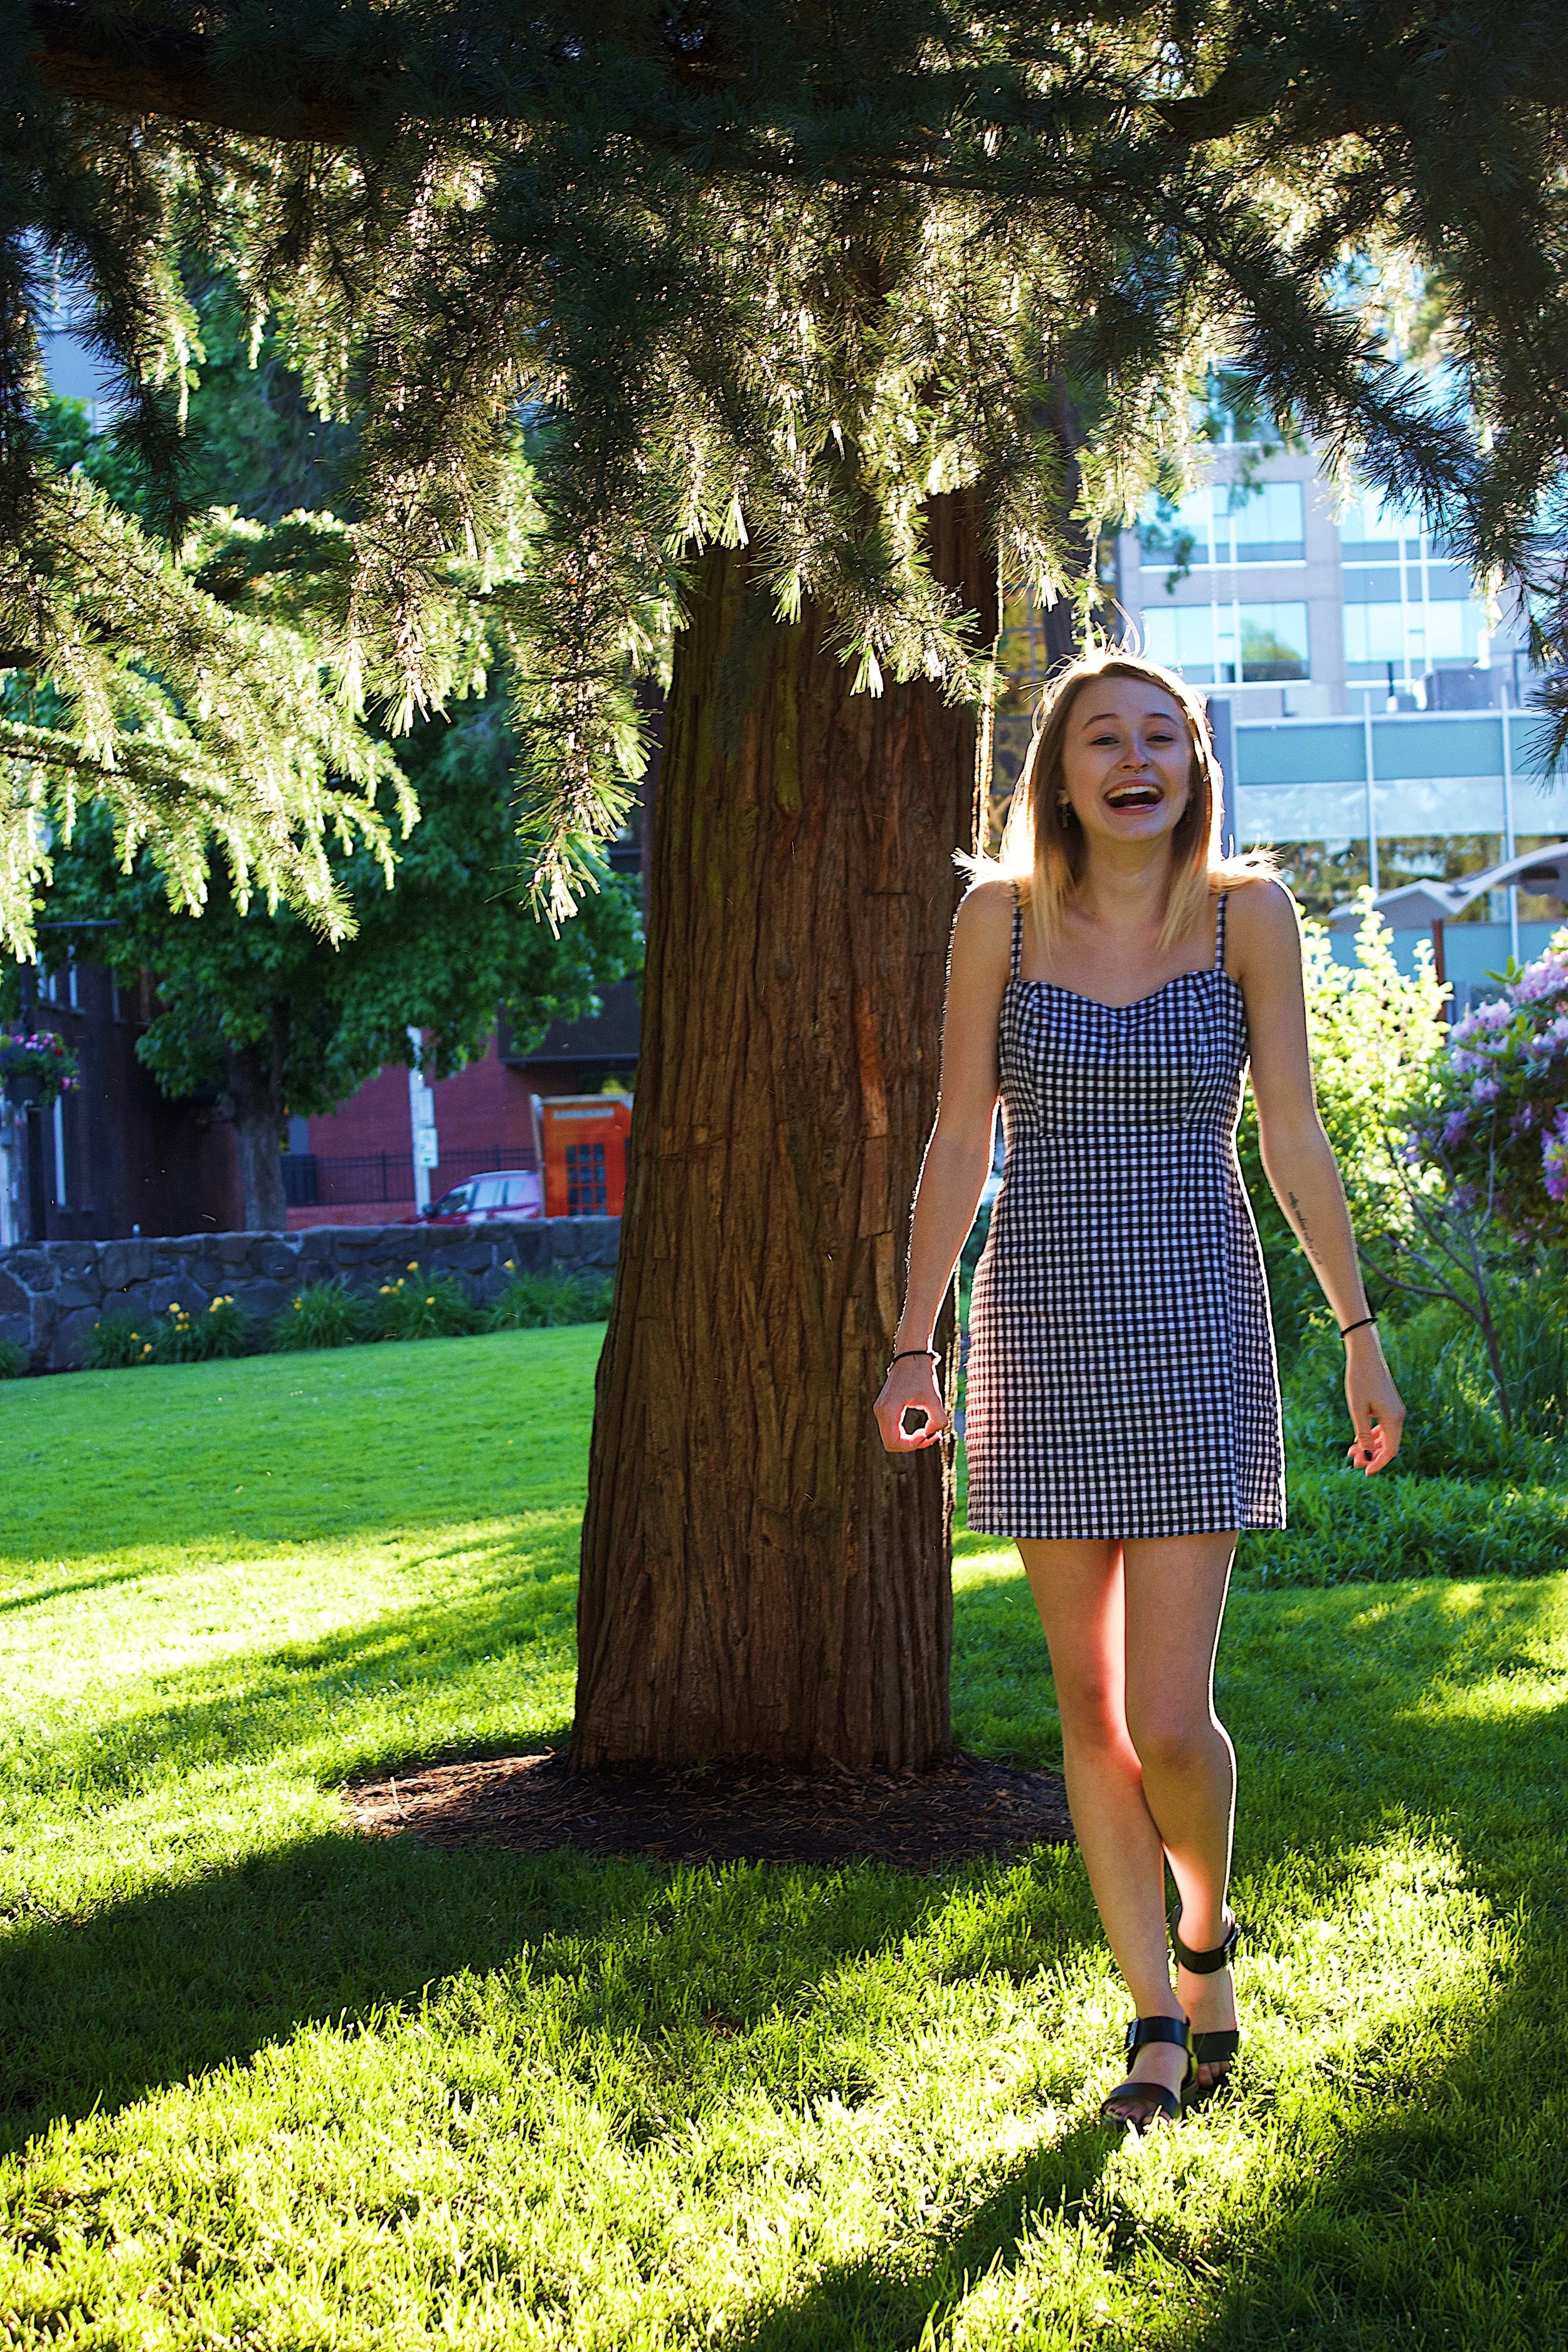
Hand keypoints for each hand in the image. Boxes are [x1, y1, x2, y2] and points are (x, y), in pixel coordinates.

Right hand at [873, 1355, 949, 1451]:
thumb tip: (931, 1433)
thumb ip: (938, 1420)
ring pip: (891, 1439)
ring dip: (910, 1441)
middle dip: (913, 1445)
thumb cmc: (922, 1374)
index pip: (894, 1443)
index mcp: (888, 1410)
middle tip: (933, 1436)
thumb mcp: (934, 1398)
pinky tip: (922, 1429)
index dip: (914, 1445)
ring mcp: (880, 1410)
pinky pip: (892, 1430)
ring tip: (930, 1433)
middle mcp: (880, 1411)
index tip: (930, 1434)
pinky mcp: (884, 1408)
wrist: (911, 1354)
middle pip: (891, 1444)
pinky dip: (906, 1435)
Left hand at [1344, 1329, 1404, 1473]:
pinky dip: (1372, 1435)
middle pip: (1389, 1445)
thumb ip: (1363, 1434)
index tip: (1364, 1472)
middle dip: (1372, 1456)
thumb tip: (1366, 1456)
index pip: (1391, 1451)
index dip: (1378, 1463)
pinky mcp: (1389, 1405)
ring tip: (1351, 1452)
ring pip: (1386, 1436)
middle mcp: (1398, 1416)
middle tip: (1352, 1462)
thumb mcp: (1357, 1410)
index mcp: (1394, 1419)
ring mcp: (1395, 1410)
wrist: (1365, 1354)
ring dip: (1371, 1446)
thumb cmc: (1359, 1380)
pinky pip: (1383, 1427)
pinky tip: (1358, 1440)